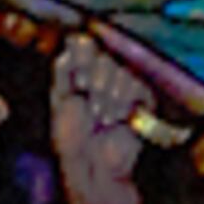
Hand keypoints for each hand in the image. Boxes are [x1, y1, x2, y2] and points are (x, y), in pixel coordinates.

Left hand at [47, 27, 155, 203]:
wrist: (94, 165)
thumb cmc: (71, 137)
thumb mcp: (60, 99)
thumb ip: (66, 68)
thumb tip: (74, 38)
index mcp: (81, 71)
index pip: (84, 45)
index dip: (81, 61)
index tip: (77, 84)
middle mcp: (103, 74)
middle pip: (103, 57)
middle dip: (94, 83)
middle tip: (89, 108)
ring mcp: (124, 85)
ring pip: (120, 71)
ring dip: (107, 98)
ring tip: (102, 118)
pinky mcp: (142, 98)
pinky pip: (135, 85)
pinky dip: (123, 103)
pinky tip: (116, 119)